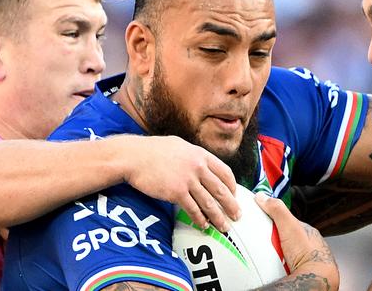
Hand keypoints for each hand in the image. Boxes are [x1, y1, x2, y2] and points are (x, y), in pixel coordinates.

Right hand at [122, 135, 239, 231]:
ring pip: (209, 203)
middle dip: (231, 205)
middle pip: (221, 190)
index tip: (234, 195)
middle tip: (237, 216)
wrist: (133, 157)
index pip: (225, 172)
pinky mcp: (176, 192)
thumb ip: (194, 155)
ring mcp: (187, 180)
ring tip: (224, 227)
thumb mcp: (180, 146)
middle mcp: (198, 167)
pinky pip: (192, 209)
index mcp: (201, 154)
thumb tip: (203, 164)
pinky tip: (203, 225)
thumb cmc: (153, 150)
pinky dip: (199, 219)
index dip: (232, 186)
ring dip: (218, 217)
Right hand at [255, 192, 338, 290]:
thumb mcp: (290, 226)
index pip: (285, 221)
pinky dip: (277, 265)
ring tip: (270, 255)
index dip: (273, 221)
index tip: (263, 222)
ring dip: (274, 254)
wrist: (315, 278)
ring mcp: (302, 258)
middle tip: (267, 243)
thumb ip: (278, 210)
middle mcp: (305, 245)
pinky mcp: (297, 270)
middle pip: (282, 238)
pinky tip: (275, 266)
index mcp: (306, 231)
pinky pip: (282, 265)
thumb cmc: (308, 254)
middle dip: (273, 240)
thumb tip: (263, 197)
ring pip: (282, 253)